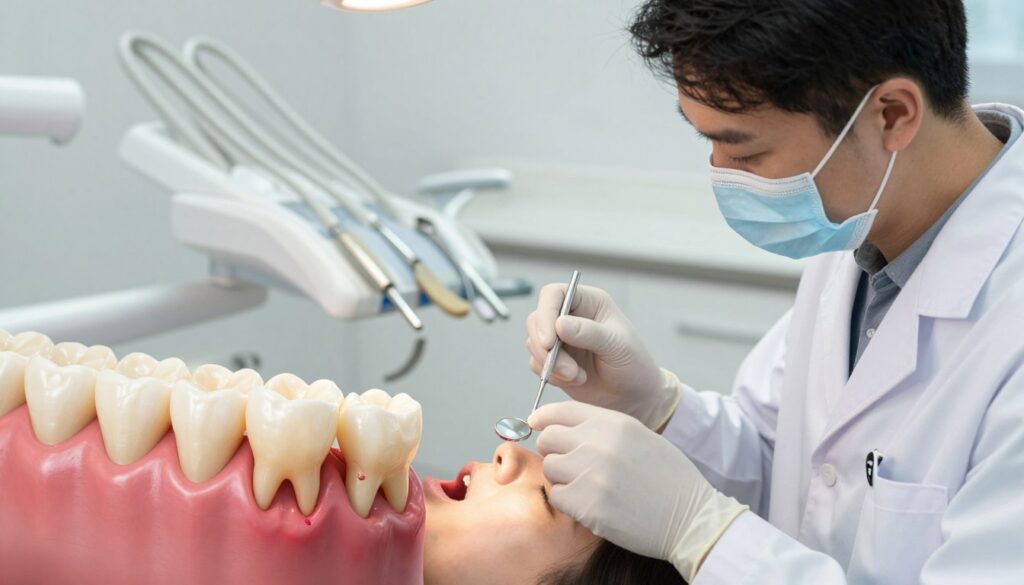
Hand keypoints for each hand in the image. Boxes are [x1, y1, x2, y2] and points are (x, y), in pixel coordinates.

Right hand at [525, 284, 679, 428]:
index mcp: (588, 302)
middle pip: (537, 320)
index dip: (546, 313)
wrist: (635, 397)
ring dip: (551, 364)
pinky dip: (552, 375)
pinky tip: (576, 380)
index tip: (548, 341)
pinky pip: (536, 364)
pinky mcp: (554, 360)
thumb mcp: (617, 345)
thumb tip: (559, 324)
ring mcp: (561, 339)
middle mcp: (571, 317)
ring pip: (534, 344)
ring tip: (577, 376)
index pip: (554, 294)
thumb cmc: (634, 365)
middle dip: (545, 347)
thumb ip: (588, 333)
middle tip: (566, 368)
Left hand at [529, 401, 747, 580]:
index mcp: (613, 422)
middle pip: (548, 439)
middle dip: (553, 451)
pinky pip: (557, 497)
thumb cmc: (669, 479)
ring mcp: (590, 473)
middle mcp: (598, 443)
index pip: (560, 411)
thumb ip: (602, 429)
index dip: (544, 419)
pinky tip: (591, 504)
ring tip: (586, 487)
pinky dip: (569, 502)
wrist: (691, 517)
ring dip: (562, 479)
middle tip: (569, 465)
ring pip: (550, 469)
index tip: (536, 425)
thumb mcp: (640, 437)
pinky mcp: (586, 504)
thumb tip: (562, 428)